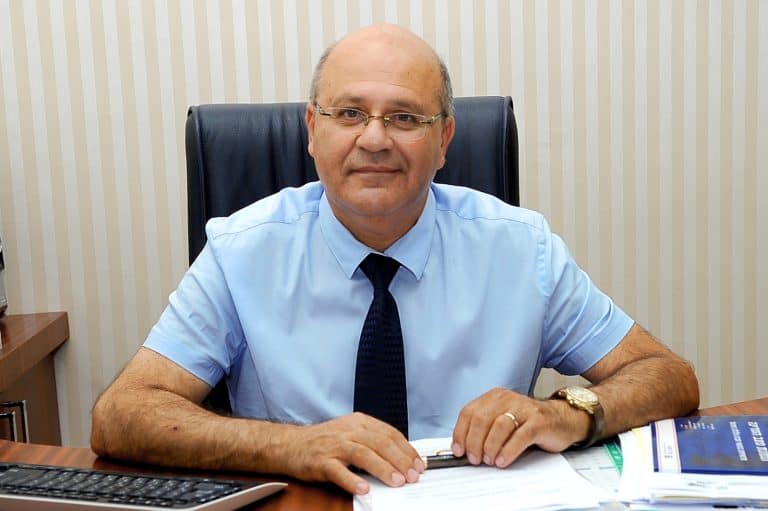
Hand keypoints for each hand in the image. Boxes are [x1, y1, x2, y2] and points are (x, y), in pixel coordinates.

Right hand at [277, 412, 423, 494]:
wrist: (291, 444)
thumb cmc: (324, 441)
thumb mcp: (351, 433)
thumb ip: (373, 442)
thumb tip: (401, 459)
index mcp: (359, 422)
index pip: (389, 433)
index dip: (407, 449)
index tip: (418, 464)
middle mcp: (348, 431)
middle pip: (380, 443)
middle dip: (400, 460)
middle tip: (413, 476)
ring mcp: (334, 446)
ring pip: (363, 454)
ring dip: (383, 469)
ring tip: (397, 482)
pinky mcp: (321, 461)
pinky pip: (339, 471)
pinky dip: (353, 480)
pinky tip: (364, 489)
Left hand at [450, 388, 591, 467]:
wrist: (562, 419)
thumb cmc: (528, 423)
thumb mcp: (503, 421)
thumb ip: (485, 429)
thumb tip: (464, 449)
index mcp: (494, 397)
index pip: (469, 412)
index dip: (461, 433)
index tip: (458, 450)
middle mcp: (507, 399)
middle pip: (481, 419)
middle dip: (474, 442)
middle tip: (474, 459)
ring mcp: (524, 409)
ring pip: (499, 426)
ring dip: (490, 447)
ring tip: (489, 461)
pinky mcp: (538, 421)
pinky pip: (520, 436)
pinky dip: (508, 451)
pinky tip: (503, 461)